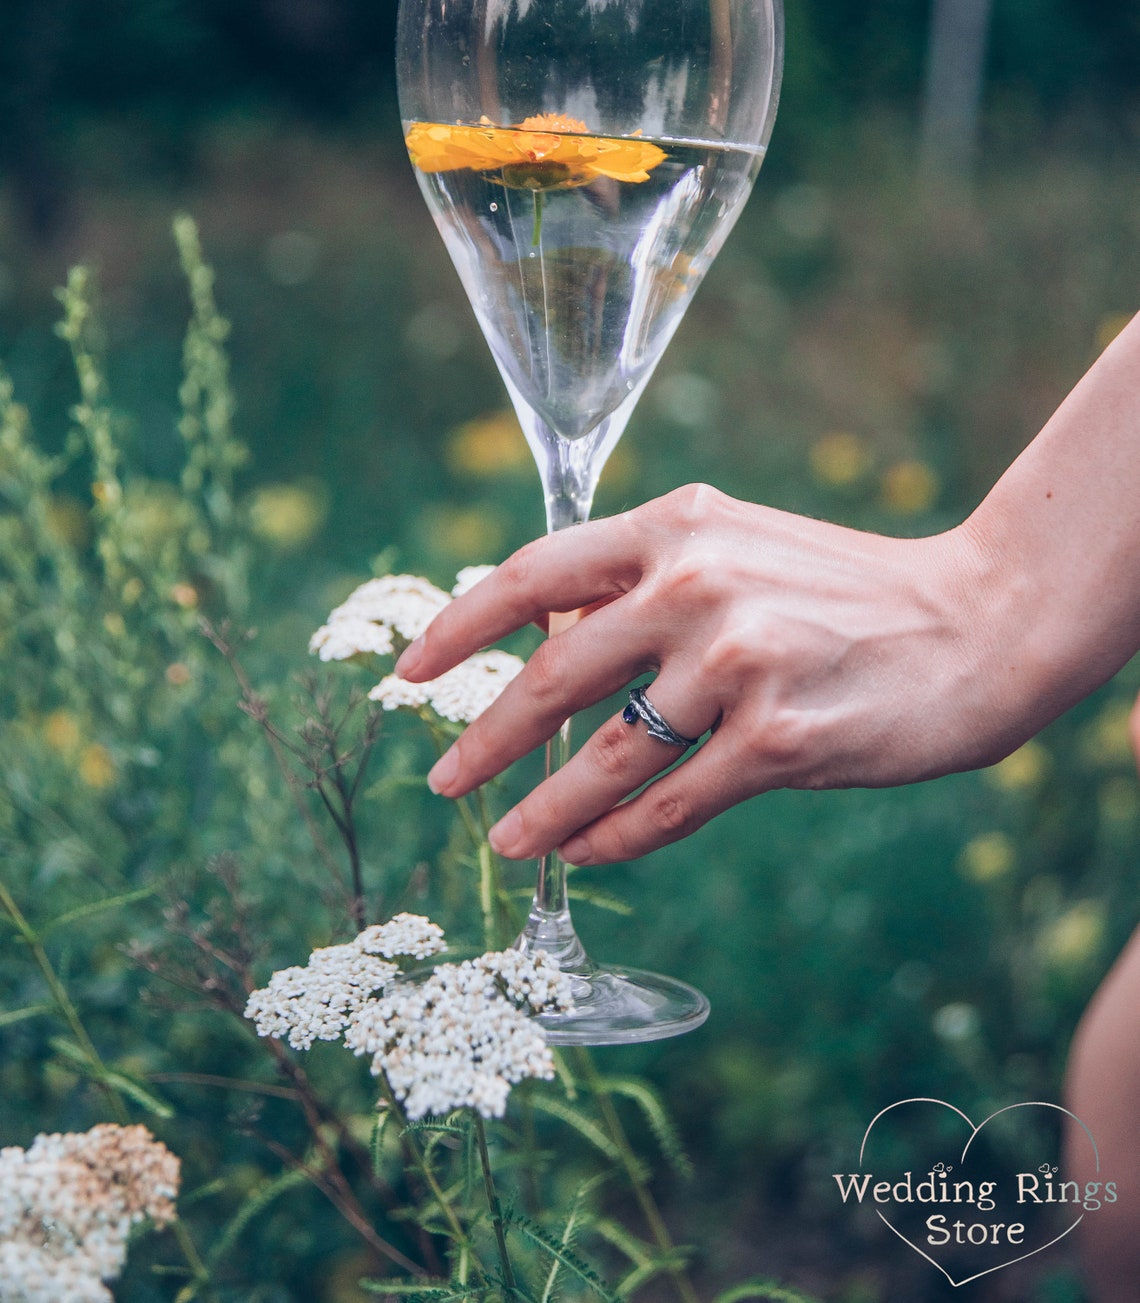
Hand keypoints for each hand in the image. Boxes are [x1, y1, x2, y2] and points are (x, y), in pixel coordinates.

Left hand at [395, 483, 1029, 864]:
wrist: (978, 623)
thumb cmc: (844, 592)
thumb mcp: (739, 550)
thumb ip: (644, 584)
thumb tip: (547, 642)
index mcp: (678, 527)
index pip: (533, 573)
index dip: (460, 627)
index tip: (412, 672)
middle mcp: (699, 585)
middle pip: (555, 675)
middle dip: (486, 737)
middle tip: (443, 778)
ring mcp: (739, 664)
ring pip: (606, 756)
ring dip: (543, 808)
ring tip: (504, 839)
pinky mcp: (780, 740)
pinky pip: (668, 805)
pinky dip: (615, 838)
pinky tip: (586, 853)